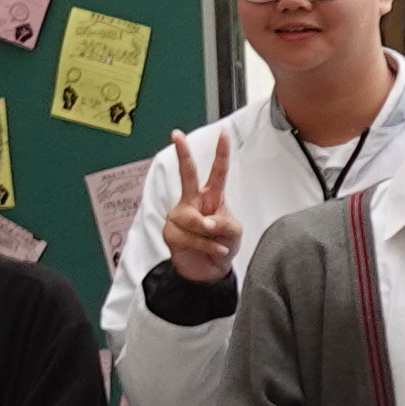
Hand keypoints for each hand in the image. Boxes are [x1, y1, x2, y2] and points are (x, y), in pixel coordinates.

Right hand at [155, 132, 238, 285]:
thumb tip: (205, 222)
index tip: (223, 134)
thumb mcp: (234, 232)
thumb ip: (224, 222)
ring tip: (216, 243)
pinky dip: (205, 246)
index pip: (218, 172)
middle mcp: (193, 201)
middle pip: (187, 174)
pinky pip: (188, 236)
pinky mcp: (170, 231)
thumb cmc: (223, 245)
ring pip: (193, 218)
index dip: (221, 153)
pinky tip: (212, 250)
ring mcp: (179, 215)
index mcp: (212, 196)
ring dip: (209, 235)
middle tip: (176, 135)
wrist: (209, 271)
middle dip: (182, 154)